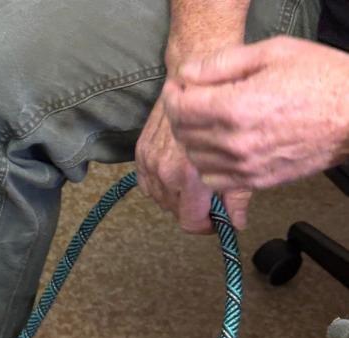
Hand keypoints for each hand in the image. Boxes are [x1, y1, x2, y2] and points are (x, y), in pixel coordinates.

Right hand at [135, 93, 249, 232]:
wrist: (197, 66)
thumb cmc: (228, 100)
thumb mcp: (244, 148)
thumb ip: (237, 191)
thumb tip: (236, 222)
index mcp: (189, 173)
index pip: (190, 221)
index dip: (206, 225)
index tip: (217, 220)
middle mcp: (165, 171)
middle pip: (176, 212)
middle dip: (194, 207)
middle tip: (210, 195)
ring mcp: (150, 162)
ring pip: (162, 199)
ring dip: (177, 195)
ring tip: (195, 180)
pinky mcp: (140, 153)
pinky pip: (148, 184)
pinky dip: (162, 183)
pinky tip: (177, 171)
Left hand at [164, 37, 348, 191]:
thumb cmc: (320, 78)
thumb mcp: (274, 53)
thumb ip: (224, 63)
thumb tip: (187, 74)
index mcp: (235, 107)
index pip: (181, 109)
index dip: (172, 96)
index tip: (176, 88)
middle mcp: (234, 142)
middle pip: (183, 135)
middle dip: (180, 116)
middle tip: (190, 102)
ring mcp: (243, 165)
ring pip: (194, 160)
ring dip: (193, 141)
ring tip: (207, 123)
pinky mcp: (254, 181)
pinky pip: (213, 180)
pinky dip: (208, 165)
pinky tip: (220, 147)